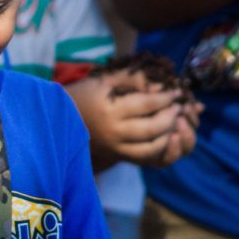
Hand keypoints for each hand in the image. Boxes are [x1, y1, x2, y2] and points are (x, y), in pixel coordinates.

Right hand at [65, 70, 202, 168]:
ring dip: (168, 137)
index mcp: (110, 110)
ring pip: (151, 149)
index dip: (166, 98)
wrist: (61, 119)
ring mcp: (115, 148)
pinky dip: (159, 150)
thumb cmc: (86, 94)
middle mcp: (113, 132)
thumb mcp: (107, 79)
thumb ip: (134, 79)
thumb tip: (162, 87)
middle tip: (178, 108)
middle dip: (170, 118)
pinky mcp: (116, 157)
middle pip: (152, 129)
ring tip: (173, 123)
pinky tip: (164, 137)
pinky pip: (144, 159)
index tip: (176, 92)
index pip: (147, 105)